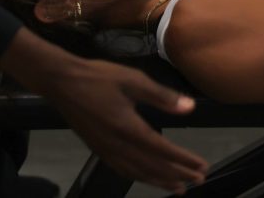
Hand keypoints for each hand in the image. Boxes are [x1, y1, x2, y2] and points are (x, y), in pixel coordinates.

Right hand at [39, 57, 207, 192]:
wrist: (61, 82)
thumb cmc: (98, 77)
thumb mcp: (133, 80)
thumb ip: (162, 96)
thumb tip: (189, 108)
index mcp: (128, 128)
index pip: (163, 150)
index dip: (184, 160)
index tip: (202, 166)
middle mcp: (118, 145)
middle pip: (152, 166)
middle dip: (177, 174)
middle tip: (198, 179)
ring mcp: (106, 150)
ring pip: (138, 173)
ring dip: (160, 181)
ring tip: (178, 187)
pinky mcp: (98, 149)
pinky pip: (123, 170)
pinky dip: (139, 177)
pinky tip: (147, 177)